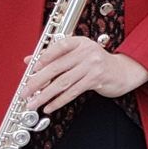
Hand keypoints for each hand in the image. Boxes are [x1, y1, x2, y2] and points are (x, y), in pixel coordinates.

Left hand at [26, 36, 147, 113]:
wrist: (122, 71)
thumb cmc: (97, 62)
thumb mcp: (78, 54)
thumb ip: (55, 55)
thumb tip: (29, 60)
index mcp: (81, 42)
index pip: (60, 46)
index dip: (44, 56)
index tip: (31, 69)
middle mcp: (87, 52)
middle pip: (57, 67)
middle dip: (37, 82)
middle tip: (25, 92)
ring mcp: (93, 65)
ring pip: (63, 82)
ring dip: (45, 95)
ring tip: (33, 103)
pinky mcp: (96, 79)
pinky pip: (73, 91)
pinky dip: (59, 100)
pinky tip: (50, 106)